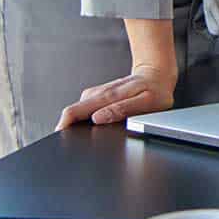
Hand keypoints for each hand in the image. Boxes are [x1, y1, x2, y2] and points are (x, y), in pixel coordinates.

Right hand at [56, 61, 177, 129]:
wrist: (156, 73)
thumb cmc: (154, 89)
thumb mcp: (146, 101)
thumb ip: (122, 110)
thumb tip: (98, 118)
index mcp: (106, 96)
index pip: (73, 112)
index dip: (63, 127)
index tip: (62, 140)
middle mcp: (97, 95)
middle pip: (71, 113)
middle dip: (68, 129)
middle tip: (73, 145)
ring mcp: (96, 95)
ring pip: (78, 112)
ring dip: (77, 126)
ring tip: (84, 139)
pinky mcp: (99, 98)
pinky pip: (86, 111)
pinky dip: (86, 121)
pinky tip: (93, 129)